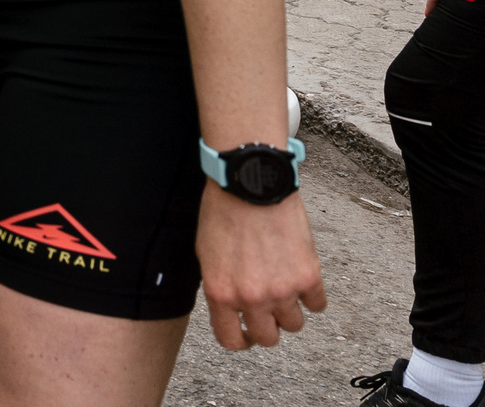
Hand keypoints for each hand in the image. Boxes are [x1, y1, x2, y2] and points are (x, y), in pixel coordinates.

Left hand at [197, 187, 325, 349]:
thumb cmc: (223, 211)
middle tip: (268, 312)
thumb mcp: (206, 254)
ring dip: (290, 311)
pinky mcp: (308, 277)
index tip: (246, 334)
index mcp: (221, 293)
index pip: (231, 340)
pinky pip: (318, 305)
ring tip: (284, 290)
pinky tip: (303, 281)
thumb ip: (220, 285)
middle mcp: (252, 298)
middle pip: (268, 338)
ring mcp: (282, 290)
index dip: (240, 340)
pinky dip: (312, 297)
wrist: (250, 184)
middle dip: (267, 327)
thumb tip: (230, 307)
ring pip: (294, 325)